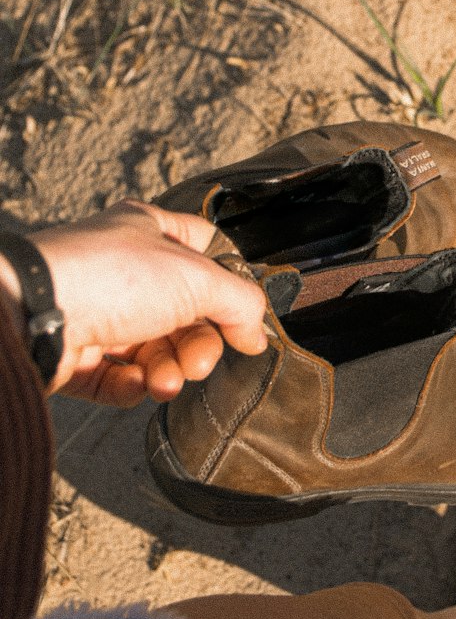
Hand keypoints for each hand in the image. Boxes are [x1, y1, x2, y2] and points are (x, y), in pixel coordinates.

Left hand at [0, 201, 267, 406]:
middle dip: (198, 345)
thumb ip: (240, 303)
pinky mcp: (74, 355)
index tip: (243, 314)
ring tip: (165, 382)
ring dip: (169, 371)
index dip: (229, 279)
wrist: (35, 313)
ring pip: (154, 350)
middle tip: (199, 362)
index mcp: (148, 232)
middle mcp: (122, 270)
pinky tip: (135, 385)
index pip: (204, 247)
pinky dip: (133, 386)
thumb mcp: (197, 278)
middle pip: (184, 312)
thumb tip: (257, 332)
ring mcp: (97, 312)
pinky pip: (118, 378)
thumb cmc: (111, 276)